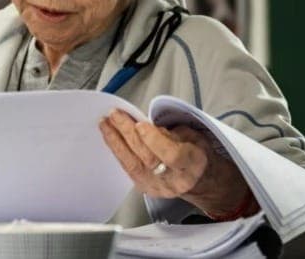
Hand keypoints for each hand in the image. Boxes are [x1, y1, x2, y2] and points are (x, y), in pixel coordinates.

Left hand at [99, 109, 252, 217]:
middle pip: (147, 157)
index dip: (154, 140)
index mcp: (192, 165)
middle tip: (115, 115)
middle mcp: (174, 180)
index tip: (140, 124)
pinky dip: (117, 150)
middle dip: (128, 133)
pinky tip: (109, 136)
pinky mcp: (145, 188)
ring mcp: (158, 187)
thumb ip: (172, 134)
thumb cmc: (195, 154)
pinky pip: (127, 168)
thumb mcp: (194, 137)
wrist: (199, 180)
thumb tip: (148, 127)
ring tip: (105, 123)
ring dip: (115, 140)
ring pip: (133, 164)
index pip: (171, 155)